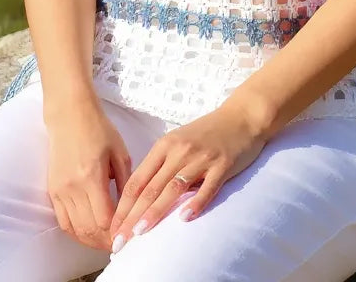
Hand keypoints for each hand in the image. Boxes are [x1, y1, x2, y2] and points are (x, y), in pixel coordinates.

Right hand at [46, 105, 132, 252]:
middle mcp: (72, 187)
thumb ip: (126, 183)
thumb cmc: (98, 129)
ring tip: (105, 240)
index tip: (127, 232)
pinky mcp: (52, 190)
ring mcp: (60, 190)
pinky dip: (76, 231)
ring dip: (91, 240)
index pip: (104, 218)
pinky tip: (88, 231)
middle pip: (89, 229)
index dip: (116, 230)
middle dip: (105, 240)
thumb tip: (131, 209)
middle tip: (119, 241)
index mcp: (92, 176)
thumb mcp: (120, 153)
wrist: (69, 115)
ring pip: (75, 229)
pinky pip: (63, 221)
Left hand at [108, 103, 267, 252]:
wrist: (242, 116)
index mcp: (165, 145)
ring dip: (155, 212)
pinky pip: (207, 187)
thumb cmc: (207, 132)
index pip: (138, 180)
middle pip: (151, 187)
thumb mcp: (178, 141)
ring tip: (141, 231)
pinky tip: (185, 218)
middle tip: (120, 239)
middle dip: (132, 216)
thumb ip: (161, 164)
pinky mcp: (222, 165)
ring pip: (173, 188)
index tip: (113, 228)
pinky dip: (195, 203)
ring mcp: (201, 158)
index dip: (123, 206)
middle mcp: (180, 151)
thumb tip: (141, 195)